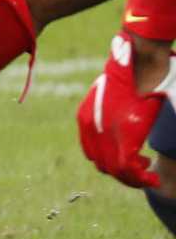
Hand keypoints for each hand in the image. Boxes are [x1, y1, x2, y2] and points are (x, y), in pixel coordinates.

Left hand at [77, 33, 170, 188]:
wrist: (138, 61)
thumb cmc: (128, 72)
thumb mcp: (111, 92)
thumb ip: (108, 110)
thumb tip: (118, 123)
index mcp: (86, 118)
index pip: (91, 153)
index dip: (109, 163)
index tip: (126, 165)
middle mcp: (92, 128)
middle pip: (102, 164)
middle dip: (122, 174)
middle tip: (140, 171)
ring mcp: (108, 132)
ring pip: (115, 171)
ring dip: (132, 178)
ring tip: (146, 171)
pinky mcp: (127, 135)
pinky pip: (129, 168)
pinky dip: (141, 178)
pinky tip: (152, 175)